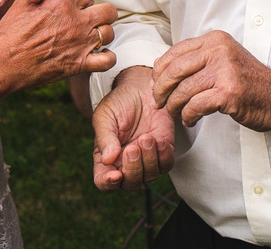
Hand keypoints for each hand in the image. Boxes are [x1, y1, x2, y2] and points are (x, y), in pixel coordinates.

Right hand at [0, 0, 116, 90]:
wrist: (4, 61)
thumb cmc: (9, 31)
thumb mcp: (24, 3)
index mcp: (63, 3)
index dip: (82, 0)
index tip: (77, 6)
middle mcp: (76, 21)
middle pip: (108, 10)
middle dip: (102, 12)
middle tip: (94, 17)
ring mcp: (80, 43)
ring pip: (109, 33)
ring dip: (104, 33)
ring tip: (95, 36)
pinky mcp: (79, 64)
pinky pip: (107, 61)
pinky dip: (107, 58)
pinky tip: (101, 55)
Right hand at [93, 66, 175, 191]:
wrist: (141, 86)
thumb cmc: (119, 101)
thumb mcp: (105, 116)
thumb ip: (105, 137)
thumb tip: (108, 160)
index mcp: (107, 157)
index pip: (103, 181)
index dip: (108, 183)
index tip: (115, 174)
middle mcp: (126, 162)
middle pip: (130, 183)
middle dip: (133, 169)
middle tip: (132, 148)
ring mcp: (146, 158)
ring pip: (150, 176)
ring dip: (148, 159)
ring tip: (146, 137)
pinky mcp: (164, 150)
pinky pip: (166, 164)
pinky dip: (163, 155)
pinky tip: (158, 139)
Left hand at [151, 31, 270, 140]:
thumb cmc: (249, 82)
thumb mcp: (224, 59)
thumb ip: (198, 60)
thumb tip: (161, 73)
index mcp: (215, 40)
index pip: (175, 52)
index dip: (160, 71)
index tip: (155, 85)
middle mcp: (219, 51)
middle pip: (174, 70)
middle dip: (160, 89)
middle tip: (157, 102)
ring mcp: (224, 71)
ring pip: (183, 90)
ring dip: (174, 106)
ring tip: (175, 114)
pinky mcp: (228, 93)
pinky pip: (195, 106)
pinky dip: (188, 116)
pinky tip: (189, 120)